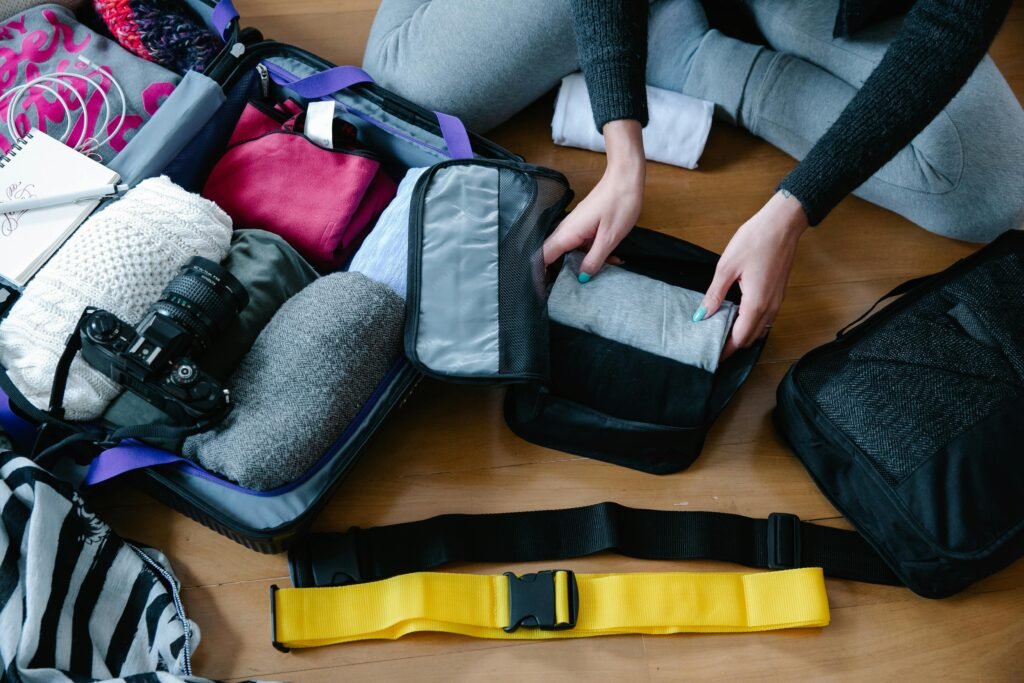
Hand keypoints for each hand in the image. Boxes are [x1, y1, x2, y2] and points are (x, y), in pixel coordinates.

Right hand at [543, 119, 644, 278]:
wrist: (626, 178)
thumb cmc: (619, 204)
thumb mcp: (609, 238)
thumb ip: (594, 259)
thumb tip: (582, 277)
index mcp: (568, 233)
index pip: (543, 257)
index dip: (540, 274)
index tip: (545, 290)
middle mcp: (566, 230)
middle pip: (553, 256)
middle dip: (563, 272)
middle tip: (576, 287)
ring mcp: (575, 226)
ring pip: (570, 251)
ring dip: (582, 263)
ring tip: (602, 271)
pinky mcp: (584, 225)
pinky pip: (581, 244)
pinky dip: (591, 253)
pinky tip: (610, 258)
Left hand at [695, 191, 808, 357]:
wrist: (782, 224)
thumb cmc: (755, 241)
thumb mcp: (727, 267)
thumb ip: (714, 295)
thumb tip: (701, 316)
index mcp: (756, 304)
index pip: (739, 339)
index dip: (725, 351)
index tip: (711, 357)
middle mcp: (770, 308)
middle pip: (750, 338)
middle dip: (733, 346)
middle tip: (712, 347)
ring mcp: (777, 302)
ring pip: (759, 329)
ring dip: (742, 335)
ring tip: (721, 334)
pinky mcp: (778, 294)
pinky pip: (764, 318)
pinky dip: (750, 324)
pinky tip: (735, 317)